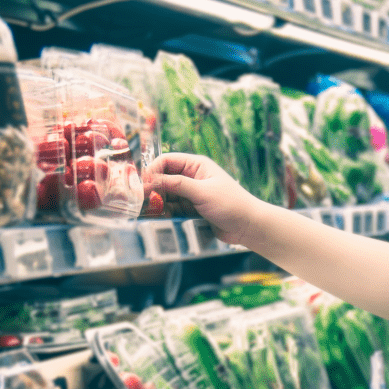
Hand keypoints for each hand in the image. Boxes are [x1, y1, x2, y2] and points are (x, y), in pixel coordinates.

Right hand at [144, 152, 267, 245]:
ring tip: (145, 211)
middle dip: (152, 188)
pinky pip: (172, 208)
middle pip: (164, 178)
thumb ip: (176, 185)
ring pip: (166, 195)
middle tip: (140, 200)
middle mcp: (192, 177)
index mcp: (197, 165)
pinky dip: (164, 212)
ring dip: (156, 202)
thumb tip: (151, 179)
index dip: (153, 170)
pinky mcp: (191, 209)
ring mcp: (191, 194)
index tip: (141, 183)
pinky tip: (157, 218)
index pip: (167, 161)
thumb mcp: (202, 192)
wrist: (248, 227)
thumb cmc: (231, 204)